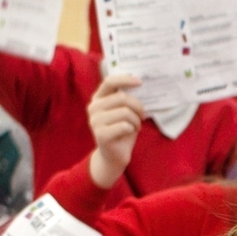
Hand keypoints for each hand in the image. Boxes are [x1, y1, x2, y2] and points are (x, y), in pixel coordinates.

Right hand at [86, 74, 145, 189]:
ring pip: (125, 112)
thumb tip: (138, 82)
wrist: (114, 155)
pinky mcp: (100, 134)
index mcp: (98, 99)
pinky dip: (132, 129)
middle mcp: (93, 108)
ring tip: (136, 126)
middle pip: (122, 98)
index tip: (140, 82)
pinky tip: (130, 133)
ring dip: (136, 120)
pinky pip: (124, 126)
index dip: (125, 80)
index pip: (110, 82)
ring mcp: (95, 121)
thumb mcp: (124, 111)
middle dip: (138, 107)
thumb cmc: (122, 130)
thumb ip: (125, 98)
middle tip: (143, 116)